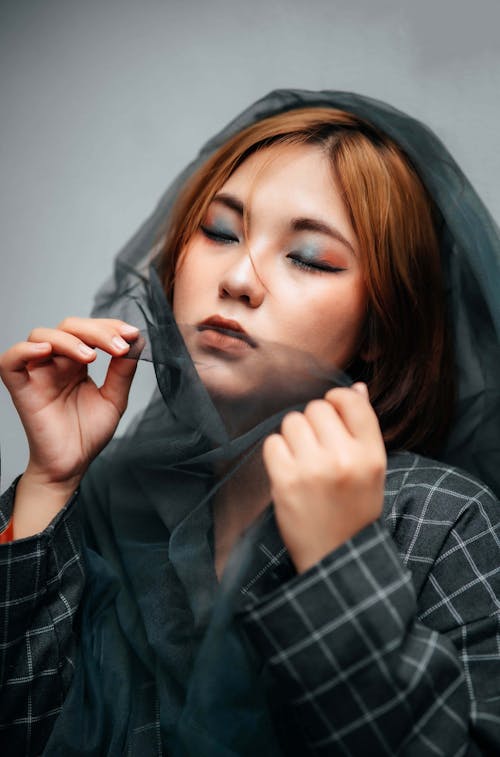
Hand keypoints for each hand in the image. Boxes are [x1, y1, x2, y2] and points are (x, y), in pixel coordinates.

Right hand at [0, 317, 139, 490]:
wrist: (71, 465)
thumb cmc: (88, 434)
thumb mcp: (114, 398)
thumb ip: (123, 370)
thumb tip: (136, 340)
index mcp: (76, 362)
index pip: (89, 330)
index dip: (109, 326)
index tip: (132, 334)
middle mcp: (55, 362)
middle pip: (68, 327)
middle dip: (97, 331)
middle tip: (120, 347)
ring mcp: (37, 373)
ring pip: (41, 335)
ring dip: (69, 339)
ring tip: (92, 357)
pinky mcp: (21, 388)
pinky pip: (10, 360)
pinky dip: (25, 350)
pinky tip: (47, 351)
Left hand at [262, 383, 385, 572]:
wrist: (336, 557)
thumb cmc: (354, 510)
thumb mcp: (373, 471)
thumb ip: (363, 429)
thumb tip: (356, 387)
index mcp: (372, 455)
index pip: (350, 400)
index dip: (337, 401)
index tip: (332, 416)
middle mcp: (344, 458)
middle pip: (317, 408)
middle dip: (313, 423)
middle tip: (317, 449)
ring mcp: (313, 470)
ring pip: (292, 421)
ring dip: (293, 436)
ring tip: (303, 460)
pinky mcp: (285, 481)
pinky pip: (272, 442)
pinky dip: (277, 453)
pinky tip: (288, 470)